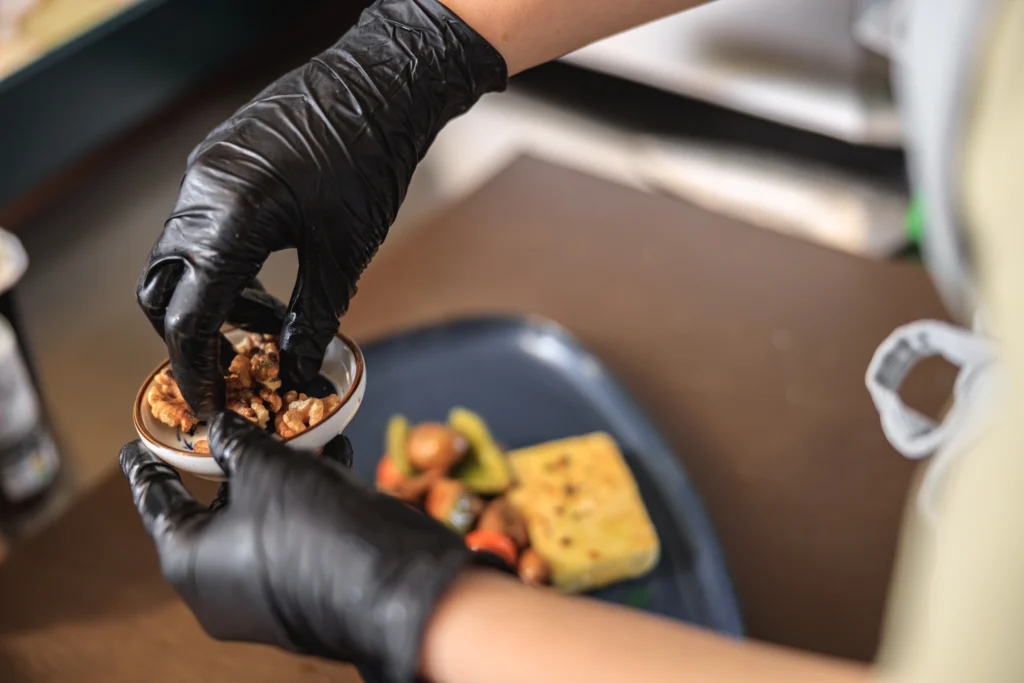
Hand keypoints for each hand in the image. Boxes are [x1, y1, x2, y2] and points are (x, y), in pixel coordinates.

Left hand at [120, 412, 503, 681]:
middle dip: (229, 462)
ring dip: (278, 472)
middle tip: (228, 423)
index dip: (147, 466)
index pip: (156, 503)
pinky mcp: (311, 589)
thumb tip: (221, 427)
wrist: (393, 584)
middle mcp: (222, 586)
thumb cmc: (311, 527)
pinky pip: (299, 532)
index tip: (135, 445)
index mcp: (190, 561)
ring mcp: (268, 592)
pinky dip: (310, 493)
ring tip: (291, 427)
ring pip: (263, 518)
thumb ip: (237, 441)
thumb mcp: (267, 466)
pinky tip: (335, 450)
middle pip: (214, 510)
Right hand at [136, 0, 506, 416]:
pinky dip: (222, 263)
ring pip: (180, 257)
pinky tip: (267, 276)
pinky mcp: (217, 162)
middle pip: (164, 288)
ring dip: (214, 296)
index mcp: (229, 218)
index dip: (196, 368)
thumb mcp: (344, 255)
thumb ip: (313, 320)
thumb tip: (297, 373)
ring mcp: (204, 172)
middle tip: (242, 359)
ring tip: (273, 317)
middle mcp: (200, 192)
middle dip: (196, 333)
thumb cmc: (371, 161)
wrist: (382, 85)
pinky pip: (198, 226)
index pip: (190, 315)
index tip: (210, 404)